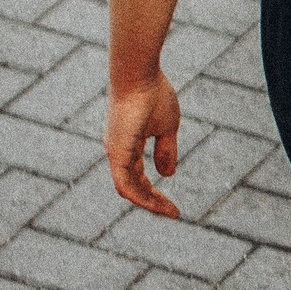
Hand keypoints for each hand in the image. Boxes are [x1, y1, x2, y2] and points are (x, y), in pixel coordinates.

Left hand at [107, 69, 182, 217]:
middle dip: (153, 202)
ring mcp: (116, 152)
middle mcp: (118, 151)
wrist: (139, 76)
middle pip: (132, 186)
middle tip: (174, 213)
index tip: (174, 206)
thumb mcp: (167, 128)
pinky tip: (156, 203)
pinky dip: (140, 195)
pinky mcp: (117, 150)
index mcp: (127, 145)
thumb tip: (167, 174)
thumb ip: (166, 151)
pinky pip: (125, 182)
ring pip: (128, 188)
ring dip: (149, 202)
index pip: (138, 177)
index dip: (155, 193)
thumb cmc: (153, 95)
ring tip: (169, 212)